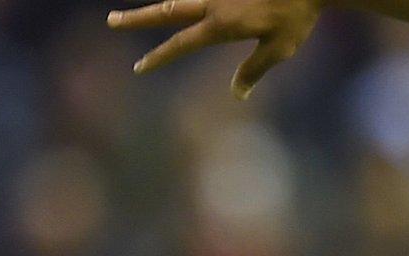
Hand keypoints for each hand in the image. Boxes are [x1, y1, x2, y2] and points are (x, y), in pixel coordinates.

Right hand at [108, 0, 322, 98]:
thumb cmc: (297, 17)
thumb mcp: (280, 50)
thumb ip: (254, 70)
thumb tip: (236, 94)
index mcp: (222, 25)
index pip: (181, 44)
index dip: (158, 56)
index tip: (139, 67)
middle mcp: (214, 3)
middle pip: (166, 11)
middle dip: (137, 18)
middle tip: (111, 21)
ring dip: (158, 6)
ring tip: (136, 14)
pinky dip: (184, 1)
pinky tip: (175, 7)